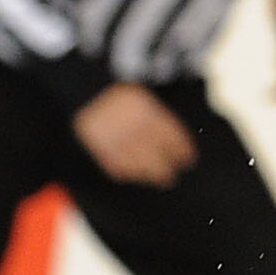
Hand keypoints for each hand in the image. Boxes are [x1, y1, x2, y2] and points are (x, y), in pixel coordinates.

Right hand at [73, 81, 196, 186]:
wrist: (87, 95)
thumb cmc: (117, 96)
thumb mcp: (144, 100)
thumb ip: (158, 119)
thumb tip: (176, 141)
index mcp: (146, 114)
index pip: (171, 138)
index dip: (182, 151)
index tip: (188, 159)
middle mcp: (133, 130)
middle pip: (156, 158)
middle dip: (166, 170)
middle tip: (172, 175)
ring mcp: (117, 142)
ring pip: (139, 167)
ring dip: (150, 175)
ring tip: (159, 180)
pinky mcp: (102, 151)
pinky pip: (119, 168)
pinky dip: (128, 173)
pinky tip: (136, 173)